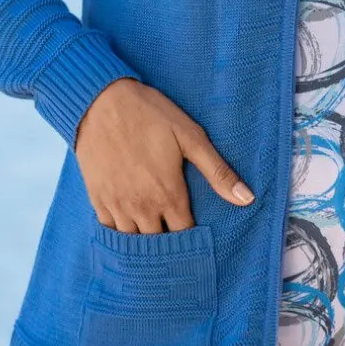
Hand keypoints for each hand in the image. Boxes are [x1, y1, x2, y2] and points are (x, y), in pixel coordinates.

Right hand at [74, 78, 254, 232]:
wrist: (101, 101)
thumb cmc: (151, 115)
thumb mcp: (190, 136)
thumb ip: (218, 172)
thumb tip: (247, 199)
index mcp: (168, 194)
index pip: (185, 235)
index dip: (193, 238)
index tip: (198, 235)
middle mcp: (142, 206)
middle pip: (158, 244)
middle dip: (169, 244)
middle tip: (176, 238)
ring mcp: (116, 204)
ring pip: (132, 241)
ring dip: (144, 240)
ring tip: (154, 234)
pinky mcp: (97, 197)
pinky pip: (108, 230)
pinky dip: (119, 233)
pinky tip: (128, 226)